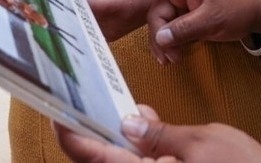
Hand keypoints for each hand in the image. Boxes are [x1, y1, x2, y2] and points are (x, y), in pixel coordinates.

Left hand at [54, 105, 260, 162]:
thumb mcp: (201, 141)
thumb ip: (161, 134)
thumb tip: (130, 122)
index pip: (94, 158)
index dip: (72, 136)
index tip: (59, 114)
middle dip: (97, 135)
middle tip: (94, 103)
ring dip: (119, 143)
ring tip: (129, 113)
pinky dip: (139, 151)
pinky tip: (148, 129)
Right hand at [75, 0, 260, 63]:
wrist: (253, 11)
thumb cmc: (234, 7)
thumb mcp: (211, 19)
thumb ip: (184, 28)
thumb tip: (160, 39)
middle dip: (129, 12)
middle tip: (102, 9)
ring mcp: (174, 3)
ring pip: (154, 23)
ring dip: (161, 43)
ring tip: (173, 60)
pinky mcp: (178, 16)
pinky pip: (163, 30)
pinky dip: (166, 45)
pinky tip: (173, 58)